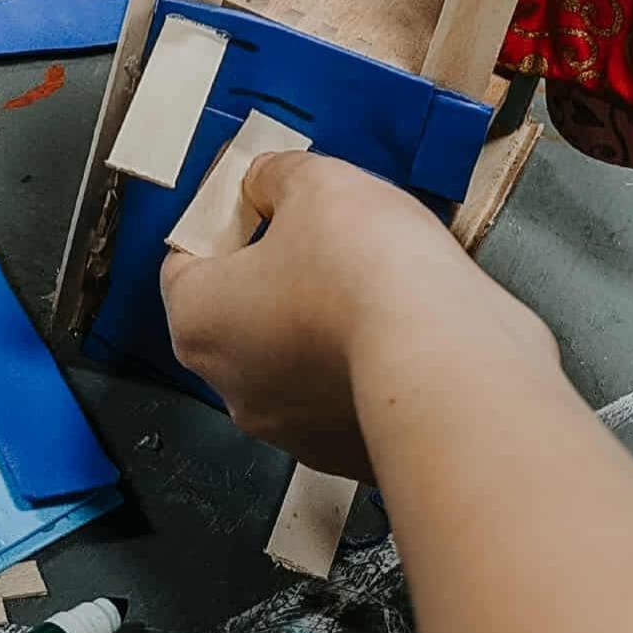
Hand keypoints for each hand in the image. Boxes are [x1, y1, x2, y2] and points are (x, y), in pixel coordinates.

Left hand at [161, 152, 556, 476]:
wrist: (448, 358)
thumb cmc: (368, 274)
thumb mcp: (315, 184)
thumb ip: (276, 177)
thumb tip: (269, 183)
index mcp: (199, 319)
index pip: (184, 262)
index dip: (221, 223)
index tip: (258, 203)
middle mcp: (232, 386)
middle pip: (235, 316)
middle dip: (272, 276)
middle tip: (319, 240)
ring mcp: (290, 429)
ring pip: (290, 363)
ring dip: (316, 327)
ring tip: (368, 290)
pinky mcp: (345, 454)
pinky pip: (342, 399)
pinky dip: (360, 369)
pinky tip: (394, 336)